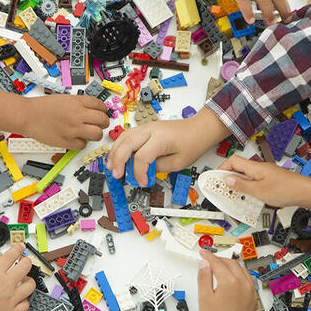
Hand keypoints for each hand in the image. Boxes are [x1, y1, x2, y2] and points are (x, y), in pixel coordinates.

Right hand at [0, 243, 33, 310]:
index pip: (11, 256)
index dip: (18, 249)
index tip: (21, 247)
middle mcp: (6, 284)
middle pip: (25, 267)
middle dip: (27, 262)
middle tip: (25, 263)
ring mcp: (11, 298)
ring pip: (30, 285)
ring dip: (29, 282)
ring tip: (26, 282)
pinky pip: (26, 304)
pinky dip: (24, 301)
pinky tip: (22, 300)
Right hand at [22, 95, 108, 148]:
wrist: (27, 115)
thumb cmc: (42, 107)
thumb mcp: (64, 98)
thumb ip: (79, 104)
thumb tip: (92, 110)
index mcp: (77, 102)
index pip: (100, 106)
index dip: (104, 110)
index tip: (102, 113)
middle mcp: (77, 115)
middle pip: (103, 120)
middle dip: (104, 123)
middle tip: (100, 125)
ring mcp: (73, 129)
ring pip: (97, 134)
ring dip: (96, 134)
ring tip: (91, 133)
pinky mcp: (67, 141)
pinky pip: (83, 145)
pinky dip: (81, 143)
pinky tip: (76, 139)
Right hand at [107, 108, 229, 185]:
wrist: (199, 129)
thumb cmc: (192, 143)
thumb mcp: (178, 163)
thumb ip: (158, 168)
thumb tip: (143, 172)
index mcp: (161, 138)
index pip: (142, 157)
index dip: (139, 172)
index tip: (141, 182)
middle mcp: (151, 130)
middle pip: (127, 143)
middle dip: (118, 160)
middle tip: (115, 174)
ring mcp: (147, 127)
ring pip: (124, 137)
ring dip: (115, 152)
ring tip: (110, 166)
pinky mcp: (145, 128)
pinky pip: (127, 135)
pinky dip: (120, 146)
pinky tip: (116, 156)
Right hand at [197, 250, 256, 310]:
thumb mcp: (204, 298)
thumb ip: (204, 277)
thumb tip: (204, 264)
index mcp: (229, 282)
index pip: (217, 262)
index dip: (208, 256)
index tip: (203, 253)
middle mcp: (243, 284)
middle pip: (231, 263)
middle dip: (219, 259)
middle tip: (209, 259)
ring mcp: (250, 291)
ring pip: (241, 269)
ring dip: (230, 265)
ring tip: (220, 266)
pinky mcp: (253, 297)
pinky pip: (247, 279)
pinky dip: (239, 274)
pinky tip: (232, 278)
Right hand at [218, 154, 310, 207]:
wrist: (306, 192)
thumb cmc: (287, 190)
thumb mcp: (259, 191)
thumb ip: (242, 185)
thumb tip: (227, 179)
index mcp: (255, 167)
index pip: (233, 161)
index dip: (221, 169)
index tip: (214, 179)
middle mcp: (260, 168)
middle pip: (238, 169)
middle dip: (227, 179)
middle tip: (221, 190)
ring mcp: (266, 174)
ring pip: (246, 177)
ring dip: (237, 186)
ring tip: (233, 196)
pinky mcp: (271, 181)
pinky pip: (254, 183)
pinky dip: (248, 190)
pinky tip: (249, 199)